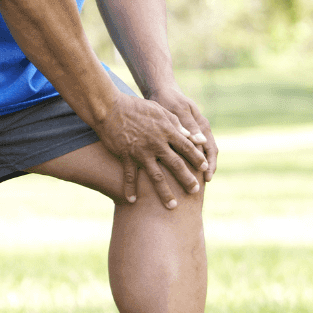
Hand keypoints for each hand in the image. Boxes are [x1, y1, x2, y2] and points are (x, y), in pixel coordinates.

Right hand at [93, 93, 206, 207]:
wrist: (109, 108)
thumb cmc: (135, 107)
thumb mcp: (159, 110)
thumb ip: (177, 123)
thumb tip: (193, 136)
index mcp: (166, 131)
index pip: (187, 147)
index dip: (197, 158)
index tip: (204, 168)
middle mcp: (156, 144)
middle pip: (176, 165)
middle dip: (187, 179)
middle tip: (195, 191)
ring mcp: (141, 152)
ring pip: (156, 176)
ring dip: (165, 192)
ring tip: (172, 205)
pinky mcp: (126, 156)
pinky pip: (130, 175)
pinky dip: (130, 188)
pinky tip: (132, 200)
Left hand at [148, 87, 218, 182]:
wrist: (162, 91)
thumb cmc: (170, 99)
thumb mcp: (179, 110)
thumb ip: (189, 125)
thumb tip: (201, 141)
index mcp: (202, 126)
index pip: (210, 150)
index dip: (209, 165)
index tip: (207, 177)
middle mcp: (200, 132)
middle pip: (207, 155)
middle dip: (205, 170)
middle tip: (201, 186)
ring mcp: (192, 134)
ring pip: (198, 155)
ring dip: (196, 168)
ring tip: (191, 182)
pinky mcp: (183, 135)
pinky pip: (188, 151)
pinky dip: (187, 162)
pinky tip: (179, 172)